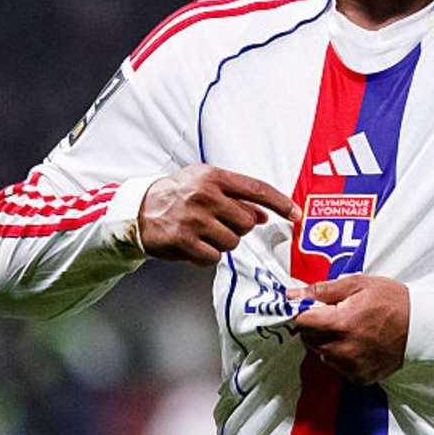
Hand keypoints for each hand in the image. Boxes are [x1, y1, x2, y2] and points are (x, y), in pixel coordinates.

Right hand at [138, 165, 298, 265]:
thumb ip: (236, 197)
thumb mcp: (206, 184)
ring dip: (223, 242)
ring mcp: (194, 219)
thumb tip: (264, 215)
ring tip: (205, 232)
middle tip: (220, 223)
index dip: (280, 203)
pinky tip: (196, 244)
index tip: (295, 214)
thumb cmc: (178, 194)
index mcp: (214, 177)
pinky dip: (208, 255)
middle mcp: (205, 196)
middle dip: (240, 227)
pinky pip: (213, 257)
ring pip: (232, 242)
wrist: (139, 209)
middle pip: (247, 222)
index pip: (257, 189)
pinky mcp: (183, 241)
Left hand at [287, 275, 409, 384]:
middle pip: (308, 339)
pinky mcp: (359, 377)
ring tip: (349, 329)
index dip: (305, 311)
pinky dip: (341, 356)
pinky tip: (357, 343)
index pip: (301, 322)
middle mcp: (342, 349)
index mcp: (340, 323)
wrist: (421, 326)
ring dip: (327, 342)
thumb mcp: (358, 284)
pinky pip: (337, 367)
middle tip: (336, 315)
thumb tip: (293, 293)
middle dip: (316, 326)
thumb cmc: (392, 301)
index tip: (314, 307)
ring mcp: (351, 366)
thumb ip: (322, 290)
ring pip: (321, 354)